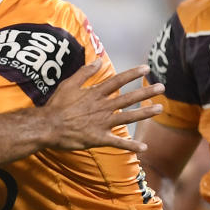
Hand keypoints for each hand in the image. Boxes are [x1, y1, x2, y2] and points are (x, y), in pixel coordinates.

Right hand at [43, 60, 163, 151]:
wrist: (48, 127)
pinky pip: (118, 143)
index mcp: (95, 94)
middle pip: (128, 98)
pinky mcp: (99, 138)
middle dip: (146, 92)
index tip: (146, 68)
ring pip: (128, 117)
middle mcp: (102, 107)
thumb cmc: (56, 106)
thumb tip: (98, 61)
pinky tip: (144, 148)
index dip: (132, 74)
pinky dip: (131, 146)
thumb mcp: (68, 84)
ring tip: (159, 109)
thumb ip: (84, 73)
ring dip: (145, 113)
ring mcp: (102, 123)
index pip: (117, 81)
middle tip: (162, 87)